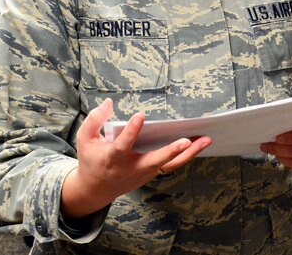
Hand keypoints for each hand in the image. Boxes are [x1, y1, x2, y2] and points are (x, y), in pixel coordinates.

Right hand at [60, 99, 211, 219]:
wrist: (96, 189)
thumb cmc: (92, 159)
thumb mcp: (85, 140)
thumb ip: (94, 120)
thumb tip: (108, 102)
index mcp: (112, 158)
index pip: (122, 145)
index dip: (131, 131)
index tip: (140, 116)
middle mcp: (131, 167)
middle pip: (154, 161)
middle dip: (171, 151)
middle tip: (186, 141)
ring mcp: (144, 173)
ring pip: (169, 165)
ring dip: (189, 153)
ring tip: (206, 139)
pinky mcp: (152, 173)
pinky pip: (172, 165)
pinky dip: (187, 155)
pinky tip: (201, 143)